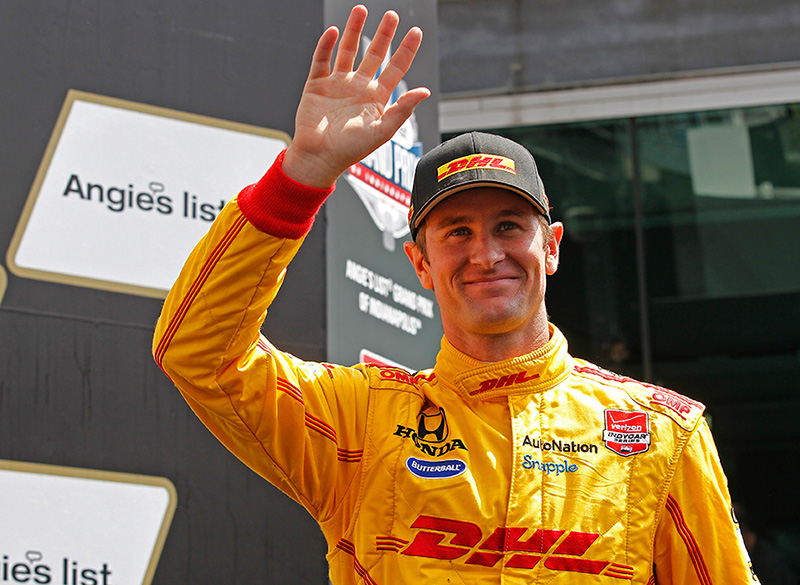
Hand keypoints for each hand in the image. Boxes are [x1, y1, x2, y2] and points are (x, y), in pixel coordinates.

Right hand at [282, 5, 429, 187]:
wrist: (319, 158)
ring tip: (361, 10)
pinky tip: (334, 32)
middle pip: (374, 54)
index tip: (415, 31)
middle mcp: (359, 87)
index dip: (406, 50)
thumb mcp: (382, 131)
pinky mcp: (316, 85)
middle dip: (383, 35)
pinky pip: (322, 59)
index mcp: (377, 98)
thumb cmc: (350, 151)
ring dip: (354, 31)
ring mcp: (337, 84)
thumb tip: (424, 91)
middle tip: (391, 15)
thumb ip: (402, 110)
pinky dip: (327, 45)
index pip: (396, 68)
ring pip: (348, 51)